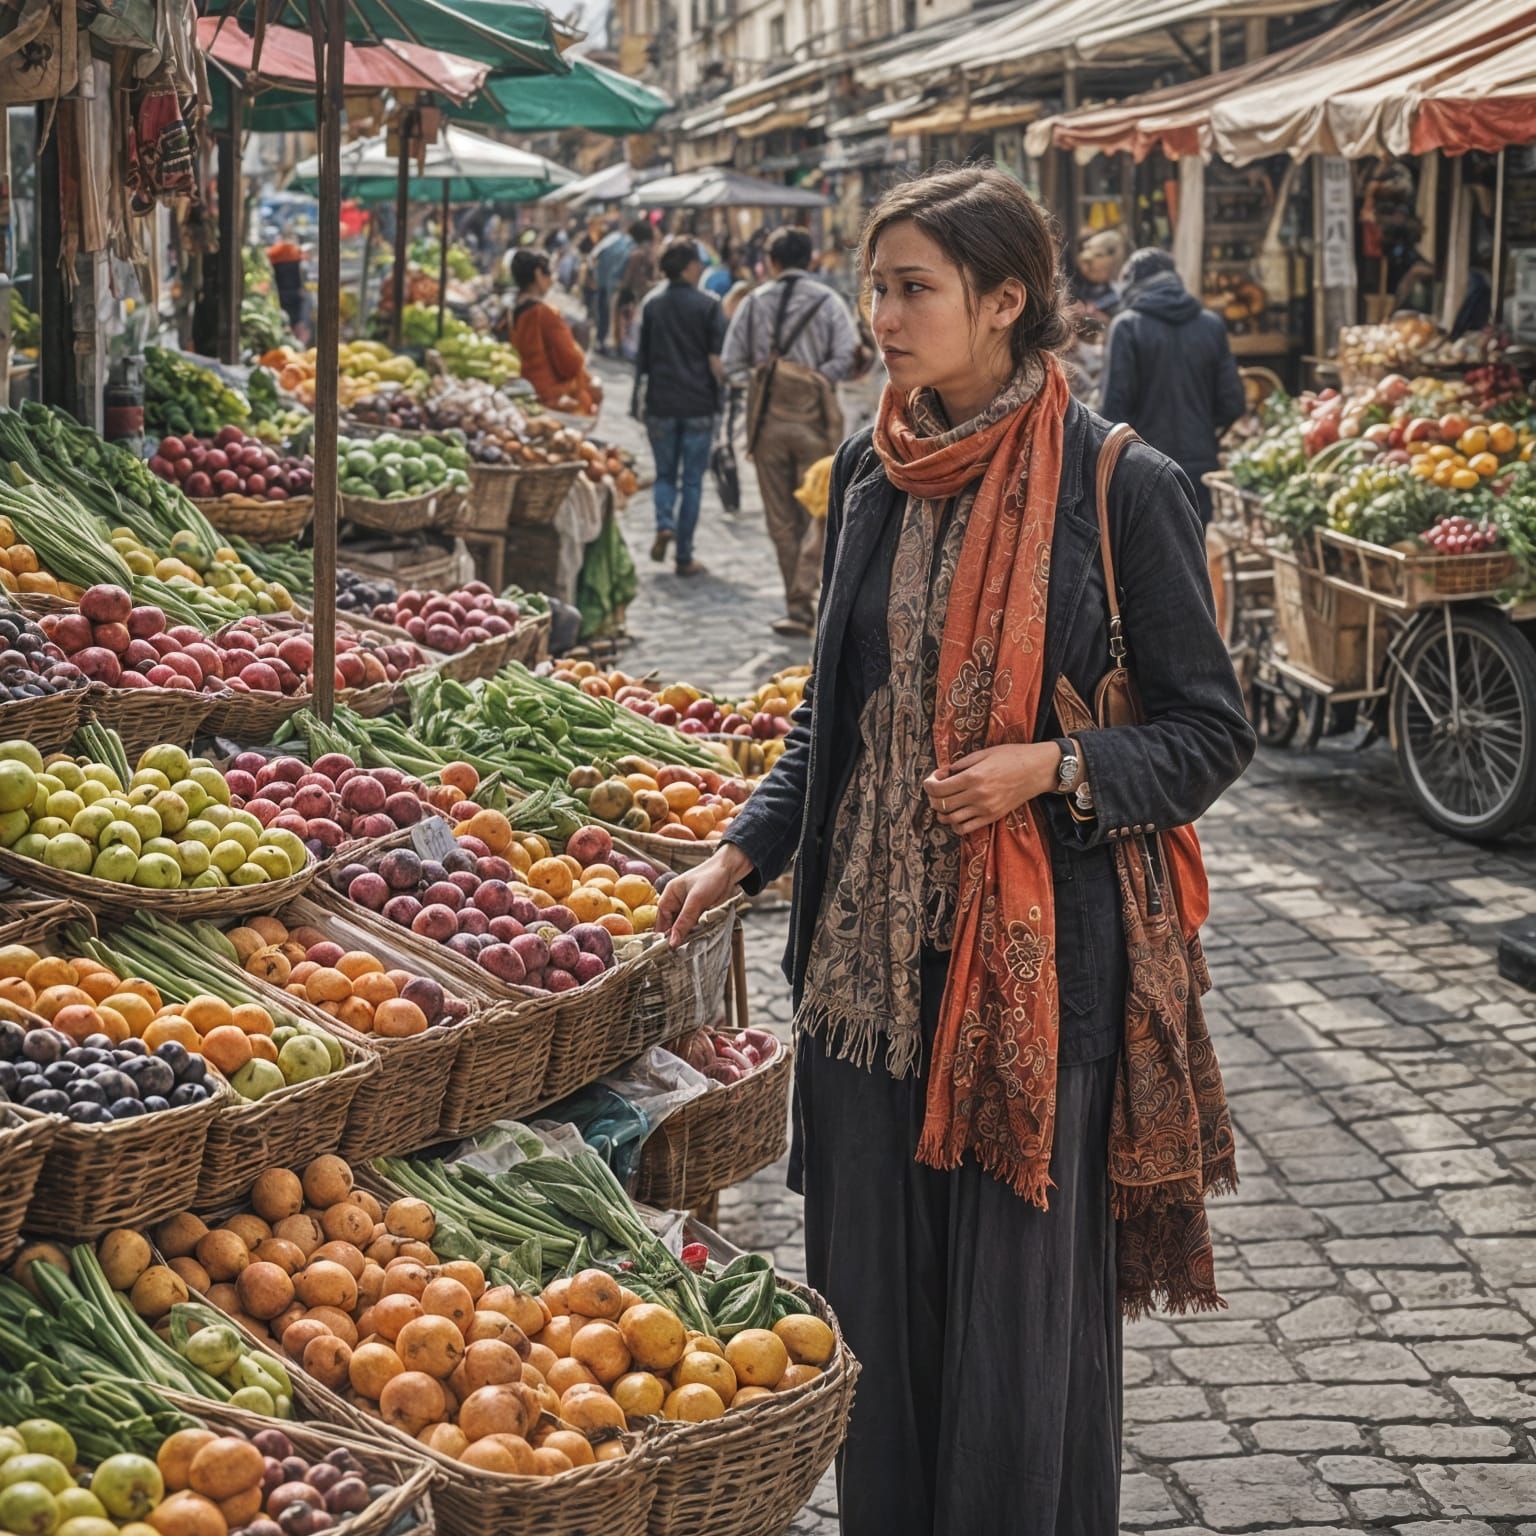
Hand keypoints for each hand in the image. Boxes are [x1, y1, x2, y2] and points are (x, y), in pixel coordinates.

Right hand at [657, 842, 754, 946]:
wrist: (731, 870)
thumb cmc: (711, 878)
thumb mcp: (696, 900)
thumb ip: (684, 921)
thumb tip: (672, 942)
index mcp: (669, 896)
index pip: (662, 920)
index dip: (665, 935)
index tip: (670, 950)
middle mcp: (676, 903)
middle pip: (672, 926)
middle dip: (677, 937)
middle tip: (680, 953)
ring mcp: (688, 908)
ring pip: (684, 928)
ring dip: (688, 936)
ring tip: (690, 949)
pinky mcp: (700, 913)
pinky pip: (695, 926)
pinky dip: (697, 933)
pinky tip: (699, 941)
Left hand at [923, 743, 1063, 837]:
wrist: (1037, 770)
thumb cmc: (1011, 757)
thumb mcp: (983, 753)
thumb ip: (959, 765)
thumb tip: (940, 774)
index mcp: (974, 777)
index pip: (939, 788)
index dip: (928, 785)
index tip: (930, 780)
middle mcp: (978, 795)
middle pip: (942, 805)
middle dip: (932, 798)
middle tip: (935, 791)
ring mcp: (985, 809)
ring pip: (951, 819)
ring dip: (942, 812)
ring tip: (945, 802)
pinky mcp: (992, 817)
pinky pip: (966, 828)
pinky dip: (955, 824)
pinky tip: (957, 815)